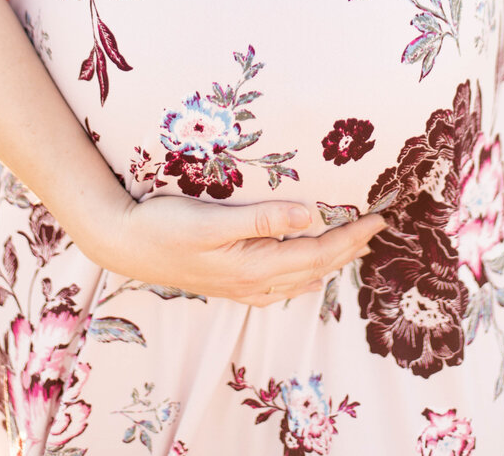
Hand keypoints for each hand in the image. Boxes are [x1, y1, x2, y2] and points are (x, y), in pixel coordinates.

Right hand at [106, 194, 387, 307]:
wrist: (125, 244)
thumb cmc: (165, 225)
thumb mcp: (213, 219)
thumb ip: (263, 219)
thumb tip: (310, 214)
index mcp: (255, 265)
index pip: (318, 252)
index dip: (351, 237)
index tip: (378, 219)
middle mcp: (254, 283)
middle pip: (316, 268)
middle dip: (349, 249)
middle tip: (378, 229)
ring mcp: (242, 288)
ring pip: (301, 279)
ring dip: (331, 263)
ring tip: (354, 247)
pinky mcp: (231, 284)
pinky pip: (281, 286)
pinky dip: (305, 276)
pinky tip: (309, 274)